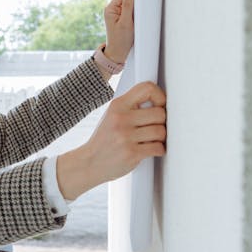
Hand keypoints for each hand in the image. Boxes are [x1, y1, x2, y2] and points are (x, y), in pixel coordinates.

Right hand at [54, 81, 165, 199]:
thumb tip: (159, 102)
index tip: (160, 105)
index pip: (147, 88)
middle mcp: (121, 119)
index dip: (160, 96)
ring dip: (160, 138)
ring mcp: (125, 136)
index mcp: (117, 106)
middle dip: (161, 122)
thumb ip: (132, 107)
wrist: (89, 162)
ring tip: (151, 140)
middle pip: (160, 113)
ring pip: (161, 131)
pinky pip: (158, 148)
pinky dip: (158, 150)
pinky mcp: (131, 153)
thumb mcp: (112, 116)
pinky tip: (150, 149)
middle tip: (156, 126)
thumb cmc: (104, 140)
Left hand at [103, 0, 133, 64]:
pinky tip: (134, 22)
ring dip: (134, 11)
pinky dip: (134, 15)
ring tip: (134, 21)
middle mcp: (112, 10)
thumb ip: (128, 6)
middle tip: (136, 15)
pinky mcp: (121, 19)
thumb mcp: (126, 22)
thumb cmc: (120, 40)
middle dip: (134, 4)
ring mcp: (117, 14)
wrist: (118, 53)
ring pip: (129, 6)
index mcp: (110, 9)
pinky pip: (130, 12)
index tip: (138, 0)